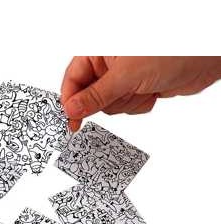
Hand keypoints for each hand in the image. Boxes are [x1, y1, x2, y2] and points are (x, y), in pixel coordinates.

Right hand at [61, 56, 220, 130]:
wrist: (205, 58)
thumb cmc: (169, 52)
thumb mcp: (125, 76)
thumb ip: (95, 96)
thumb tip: (72, 109)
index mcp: (99, 51)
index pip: (73, 79)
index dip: (71, 101)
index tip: (72, 120)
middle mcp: (109, 63)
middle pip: (90, 96)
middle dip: (108, 101)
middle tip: (123, 94)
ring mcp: (123, 77)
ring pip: (109, 105)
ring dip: (126, 103)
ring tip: (143, 88)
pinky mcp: (137, 88)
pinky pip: (126, 107)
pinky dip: (139, 104)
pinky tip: (151, 92)